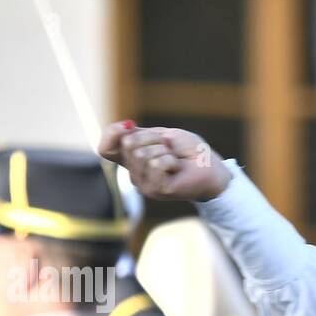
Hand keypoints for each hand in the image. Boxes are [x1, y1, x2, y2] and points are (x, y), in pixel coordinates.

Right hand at [97, 121, 231, 201]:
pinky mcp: (156, 190)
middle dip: (152, 137)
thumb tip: (124, 128)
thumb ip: (138, 134)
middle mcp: (133, 173)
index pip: (104, 147)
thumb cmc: (188, 151)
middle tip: (168, 146)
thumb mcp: (161, 134)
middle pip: (128, 143)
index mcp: (131, 159)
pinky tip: (177, 168)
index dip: (112, 133)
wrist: (211, 167)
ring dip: (164, 149)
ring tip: (175, 159)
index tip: (129, 125)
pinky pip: (155, 164)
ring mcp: (143, 184)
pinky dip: (170, 159)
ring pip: (142, 153)